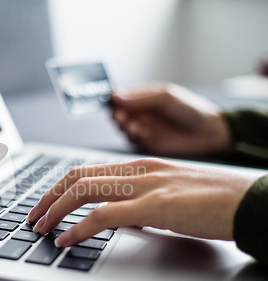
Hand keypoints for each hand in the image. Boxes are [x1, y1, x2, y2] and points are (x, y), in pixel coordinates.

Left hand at [26, 158, 257, 246]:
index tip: (45, 203)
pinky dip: (79, 227)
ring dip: (56, 210)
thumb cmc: (215, 200)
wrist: (252, 200)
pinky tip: (67, 239)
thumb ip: (140, 200)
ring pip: (84, 191)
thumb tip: (116, 216)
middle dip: (48, 197)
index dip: (59, 187)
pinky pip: (105, 215)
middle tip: (34, 217)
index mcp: (141, 166)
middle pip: (77, 177)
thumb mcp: (169, 195)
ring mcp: (146, 185)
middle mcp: (138, 170)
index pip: (87, 170)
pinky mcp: (156, 206)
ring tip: (42, 228)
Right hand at [111, 84, 231, 155]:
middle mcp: (141, 114)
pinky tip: (141, 132)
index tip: (112, 102)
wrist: (209, 132)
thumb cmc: (191, 109)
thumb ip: (141, 97)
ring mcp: (143, 130)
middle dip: (117, 115)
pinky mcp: (147, 144)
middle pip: (118, 114)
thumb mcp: (166, 97)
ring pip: (123, 129)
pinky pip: (133, 141)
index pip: (121, 98)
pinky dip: (133, 136)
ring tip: (134, 124)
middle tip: (121, 116)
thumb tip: (116, 95)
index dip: (114, 100)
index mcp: (143, 99)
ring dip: (125, 127)